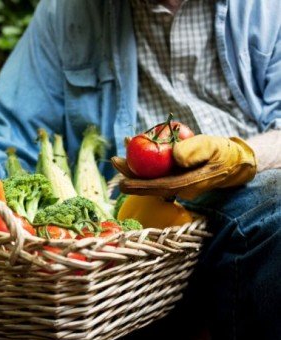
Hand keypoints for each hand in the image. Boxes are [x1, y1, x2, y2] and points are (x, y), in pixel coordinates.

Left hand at [113, 135, 256, 199]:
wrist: (232, 162)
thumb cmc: (223, 153)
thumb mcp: (213, 147)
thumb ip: (196, 150)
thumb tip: (174, 156)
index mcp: (188, 184)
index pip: (160, 187)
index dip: (140, 186)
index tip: (122, 184)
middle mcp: (178, 188)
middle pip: (149, 184)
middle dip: (129, 174)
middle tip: (114, 160)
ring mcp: (175, 183)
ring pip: (150, 177)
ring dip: (134, 165)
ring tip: (122, 149)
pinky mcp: (173, 177)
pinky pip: (155, 171)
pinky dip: (144, 160)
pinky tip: (135, 144)